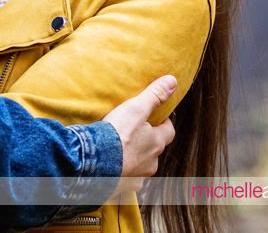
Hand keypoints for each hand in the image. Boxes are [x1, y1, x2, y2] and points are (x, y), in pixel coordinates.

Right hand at [102, 74, 176, 193]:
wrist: (94, 163)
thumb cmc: (116, 135)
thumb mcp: (135, 108)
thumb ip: (154, 95)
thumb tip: (173, 81)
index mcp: (156, 143)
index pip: (169, 131)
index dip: (164, 123)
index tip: (156, 116)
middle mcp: (151, 163)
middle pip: (154, 150)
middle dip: (147, 142)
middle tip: (134, 132)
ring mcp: (137, 176)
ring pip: (141, 166)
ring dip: (134, 158)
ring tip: (120, 149)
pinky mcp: (122, 187)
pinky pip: (126, 180)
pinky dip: (121, 173)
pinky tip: (112, 167)